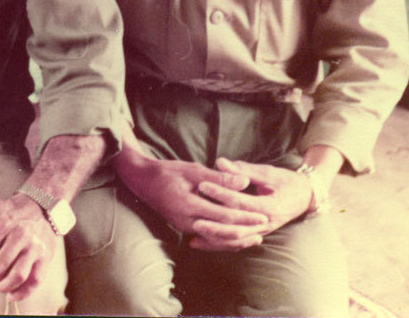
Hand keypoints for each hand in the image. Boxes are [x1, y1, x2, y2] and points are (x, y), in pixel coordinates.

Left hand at [0, 194, 56, 302]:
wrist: (39, 206)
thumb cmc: (8, 211)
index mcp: (3, 222)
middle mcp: (20, 234)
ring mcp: (34, 247)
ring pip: (18, 276)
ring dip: (3, 286)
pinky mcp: (45, 256)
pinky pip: (35, 280)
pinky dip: (22, 292)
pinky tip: (11, 294)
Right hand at [116, 151, 268, 249]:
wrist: (143, 182)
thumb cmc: (168, 172)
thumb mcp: (193, 170)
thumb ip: (219, 178)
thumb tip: (244, 182)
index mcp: (189, 205)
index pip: (223, 216)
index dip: (245, 217)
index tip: (263, 215)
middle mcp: (187, 222)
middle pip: (222, 232)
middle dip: (245, 231)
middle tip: (265, 227)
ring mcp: (185, 228)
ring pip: (216, 239)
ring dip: (237, 239)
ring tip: (257, 236)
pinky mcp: (185, 229)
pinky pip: (209, 238)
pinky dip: (225, 239)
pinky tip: (238, 236)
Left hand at [190, 158, 312, 250]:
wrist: (305, 197)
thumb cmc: (287, 182)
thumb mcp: (268, 173)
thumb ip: (244, 170)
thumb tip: (220, 162)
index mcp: (269, 206)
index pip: (240, 202)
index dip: (221, 193)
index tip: (202, 184)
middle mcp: (265, 223)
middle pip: (236, 228)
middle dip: (215, 225)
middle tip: (194, 219)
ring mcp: (261, 232)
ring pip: (235, 240)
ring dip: (215, 239)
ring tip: (194, 235)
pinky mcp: (256, 234)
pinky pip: (237, 243)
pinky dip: (219, 244)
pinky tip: (201, 243)